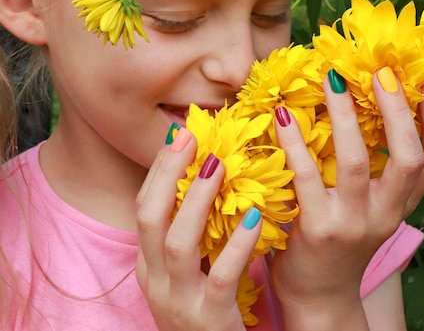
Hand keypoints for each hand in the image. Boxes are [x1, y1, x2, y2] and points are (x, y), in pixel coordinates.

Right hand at [135, 128, 261, 330]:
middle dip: (167, 174)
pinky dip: (237, 245)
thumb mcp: (187, 274)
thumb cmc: (204, 311)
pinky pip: (221, 276)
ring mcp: (179, 300)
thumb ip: (192, 236)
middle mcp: (156, 281)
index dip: (159, 171)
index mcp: (149, 266)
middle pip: (150, 218)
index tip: (178, 136)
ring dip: (196, 200)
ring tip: (219, 166)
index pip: (143, 209)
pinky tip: (254, 218)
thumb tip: (209, 181)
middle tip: (190, 137)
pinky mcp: (209, 318)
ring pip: (178, 244)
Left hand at [270, 70, 423, 328]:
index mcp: (402, 205)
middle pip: (408, 158)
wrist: (320, 297)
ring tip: (332, 81)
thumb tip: (365, 109)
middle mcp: (386, 214)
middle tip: (382, 72)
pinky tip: (284, 116)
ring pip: (357, 162)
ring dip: (345, 116)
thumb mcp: (372, 210)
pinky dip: (295, 142)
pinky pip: (306, 177)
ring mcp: (353, 223)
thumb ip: (377, 173)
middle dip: (398, 111)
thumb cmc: (342, 243)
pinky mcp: (317, 230)